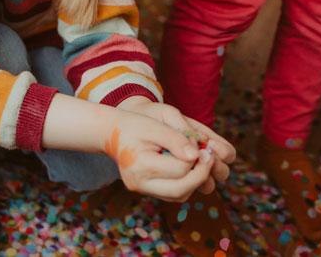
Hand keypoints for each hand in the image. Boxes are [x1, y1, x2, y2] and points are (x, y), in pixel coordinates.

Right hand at [118, 97, 235, 193]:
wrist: (111, 133)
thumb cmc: (133, 125)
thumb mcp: (154, 125)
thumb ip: (176, 139)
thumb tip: (197, 156)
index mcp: (140, 166)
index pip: (180, 168)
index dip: (196, 155)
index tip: (199, 141)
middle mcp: (139, 183)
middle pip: (181, 190)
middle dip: (201, 174)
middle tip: (209, 157)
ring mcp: (142, 190)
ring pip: (179, 195)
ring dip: (195, 181)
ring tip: (198, 161)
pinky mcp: (146, 191)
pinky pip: (173, 194)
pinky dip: (185, 183)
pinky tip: (187, 167)